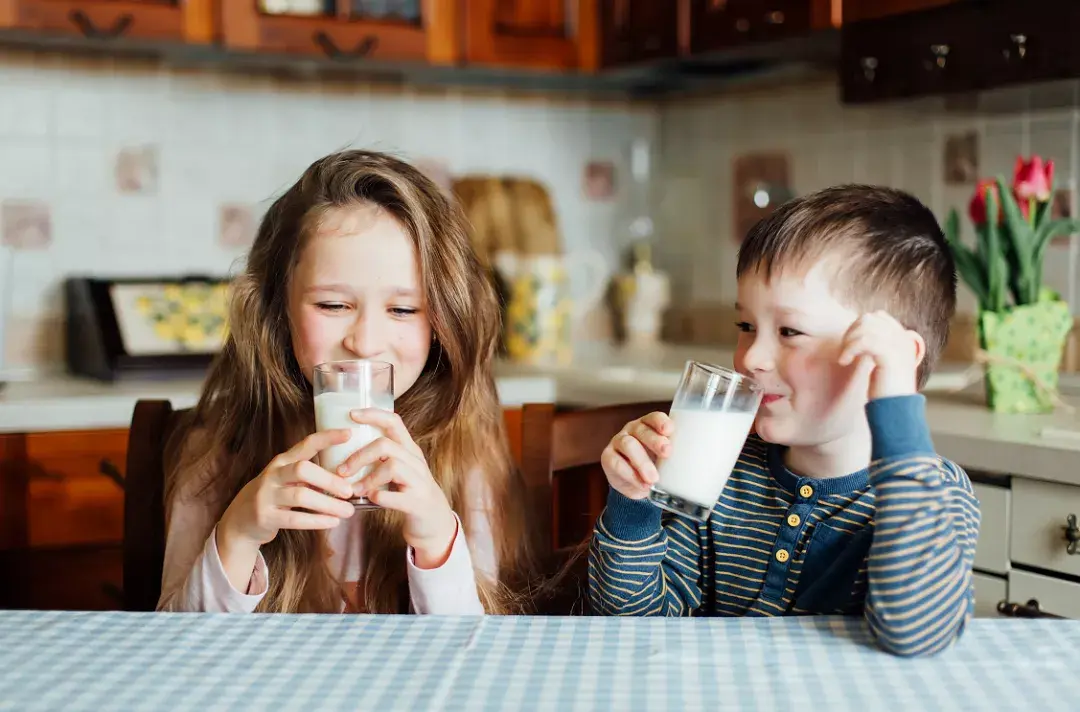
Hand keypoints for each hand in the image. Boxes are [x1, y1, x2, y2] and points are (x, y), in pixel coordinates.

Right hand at [219, 429, 356, 549]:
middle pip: (303, 469)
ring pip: (301, 496)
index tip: (348, 434)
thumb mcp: (286, 480)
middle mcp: (273, 475)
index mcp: (282, 462)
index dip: (327, 438)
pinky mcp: (265, 517)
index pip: (306, 444)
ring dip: (328, 504)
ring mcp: (266, 495)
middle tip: (349, 491)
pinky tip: (332, 522)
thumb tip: (347, 479)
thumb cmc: (274, 497)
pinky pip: (294, 519)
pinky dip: (317, 521)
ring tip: (347, 511)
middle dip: (329, 480)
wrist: (240, 521)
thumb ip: (310, 477)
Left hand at [340, 409, 457, 568]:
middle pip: (386, 445)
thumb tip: (343, 447)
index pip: (394, 421)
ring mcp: (419, 481)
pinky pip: (395, 497)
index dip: (373, 414)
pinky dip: (378, 497)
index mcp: (409, 450)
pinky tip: (369, 500)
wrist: (435, 523)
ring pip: (392, 467)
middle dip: (359, 456)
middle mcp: (416, 461)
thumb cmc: (409, 493)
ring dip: (367, 478)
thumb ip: (380, 458)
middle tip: (341, 470)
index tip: (351, 414)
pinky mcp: (418, 502)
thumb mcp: (400, 470)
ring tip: (354, 489)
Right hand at [600, 412, 672, 499]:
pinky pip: (617, 463)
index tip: (670, 430)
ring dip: (642, 461)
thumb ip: (680, 456)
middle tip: (667, 453)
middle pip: (642, 430)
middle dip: (655, 441)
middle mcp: (633, 430)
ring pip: (628, 444)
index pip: (654, 418)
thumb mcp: (669, 460)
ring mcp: (618, 441)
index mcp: (649, 426)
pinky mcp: (608, 457)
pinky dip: (631, 475)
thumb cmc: (658, 467)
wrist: (638, 485)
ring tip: (653, 478)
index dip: (661, 422)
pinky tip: (642, 484)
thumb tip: (703, 464)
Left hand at [838, 310, 924, 400]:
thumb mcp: (883, 364)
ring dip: (848, 341)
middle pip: (870, 318)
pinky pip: (863, 341)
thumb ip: (877, 346)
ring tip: (844, 357)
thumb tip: (856, 332)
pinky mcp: (890, 355)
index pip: (879, 317)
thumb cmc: (886, 391)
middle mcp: (903, 339)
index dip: (859, 326)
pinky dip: (849, 349)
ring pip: (865, 326)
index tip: (850, 344)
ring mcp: (898, 346)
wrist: (896, 410)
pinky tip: (844, 362)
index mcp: (904, 339)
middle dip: (851, 331)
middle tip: (845, 351)